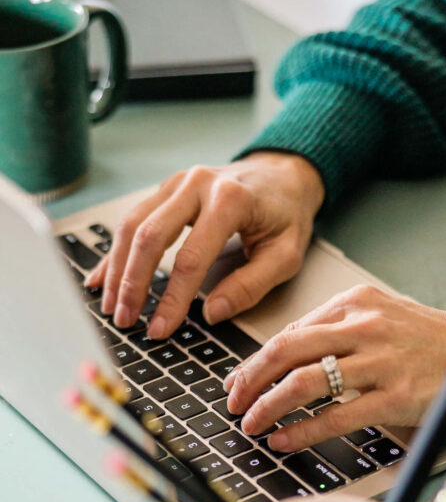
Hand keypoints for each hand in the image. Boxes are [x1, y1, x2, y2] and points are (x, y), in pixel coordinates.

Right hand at [85, 152, 324, 337]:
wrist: (284, 173)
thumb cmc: (287, 214)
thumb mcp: (286, 255)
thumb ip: (252, 285)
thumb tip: (212, 314)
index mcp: (231, 200)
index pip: (192, 257)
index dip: (173, 298)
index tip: (161, 328)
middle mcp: (198, 184)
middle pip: (149, 236)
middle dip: (132, 283)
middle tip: (124, 319)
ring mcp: (178, 183)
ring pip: (132, 225)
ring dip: (117, 269)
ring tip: (111, 306)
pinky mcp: (167, 189)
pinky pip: (132, 219)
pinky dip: (114, 251)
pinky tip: (102, 277)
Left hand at [225, 284, 445, 452]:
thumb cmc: (424, 339)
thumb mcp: (378, 315)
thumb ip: (333, 329)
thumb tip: (283, 354)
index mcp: (355, 303)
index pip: (289, 332)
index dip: (255, 361)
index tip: (236, 381)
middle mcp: (364, 328)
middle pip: (287, 352)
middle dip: (250, 381)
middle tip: (233, 404)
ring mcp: (380, 362)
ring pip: (304, 383)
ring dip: (268, 407)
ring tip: (252, 424)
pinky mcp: (395, 396)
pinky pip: (336, 417)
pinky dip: (302, 430)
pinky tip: (284, 439)